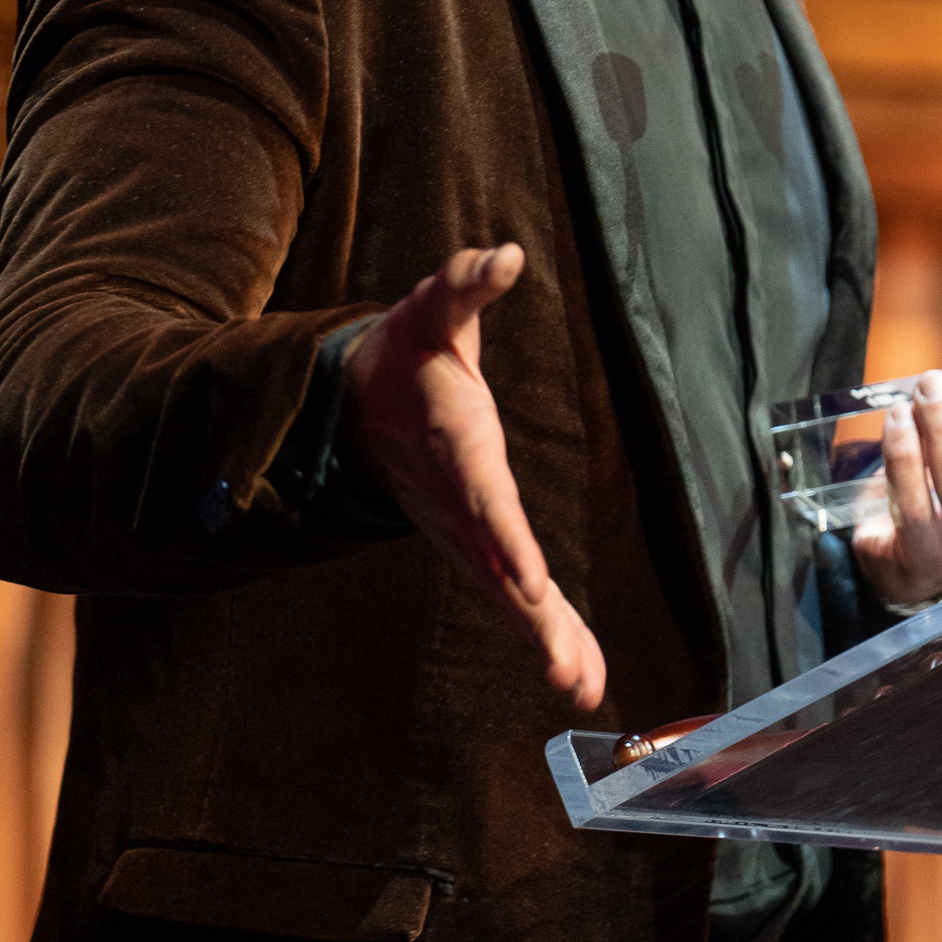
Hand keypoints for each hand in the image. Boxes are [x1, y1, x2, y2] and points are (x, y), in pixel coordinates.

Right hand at [344, 244, 605, 710]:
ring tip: (583, 687)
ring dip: (548, 642)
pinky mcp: (479, 546)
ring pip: (509, 594)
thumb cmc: (410, 350)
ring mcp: (466, 531)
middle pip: (499, 566)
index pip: (482, 494)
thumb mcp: (432, 308)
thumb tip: (505, 254)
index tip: (530, 581)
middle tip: (566, 671)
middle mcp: (458, 501)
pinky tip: (583, 676)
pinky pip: (516, 595)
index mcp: (453, 444)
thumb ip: (465, 281)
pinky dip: (550, 634)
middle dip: (534, 619)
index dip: (506, 537)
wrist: (358, 406)